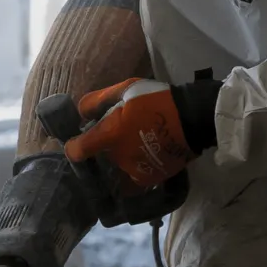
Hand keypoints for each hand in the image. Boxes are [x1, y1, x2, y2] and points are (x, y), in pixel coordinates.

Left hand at [65, 78, 213, 187]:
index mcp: (109, 135)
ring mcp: (135, 171)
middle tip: (118, 135)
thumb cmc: (157, 100)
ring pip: (118, 169)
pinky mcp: (151, 178)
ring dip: (121, 160)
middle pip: (101, 159)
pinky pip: (135, 177)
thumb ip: (99, 100)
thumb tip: (81, 112)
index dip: (73, 147)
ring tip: (134, 146)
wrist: (193, 118)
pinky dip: (136, 169)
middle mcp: (118, 157)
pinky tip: (144, 155)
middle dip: (104, 150)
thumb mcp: (127, 89)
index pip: (77, 150)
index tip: (77, 142)